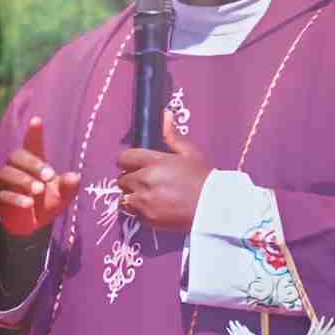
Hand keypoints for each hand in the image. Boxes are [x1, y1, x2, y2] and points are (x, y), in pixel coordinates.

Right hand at [0, 117, 81, 236]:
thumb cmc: (48, 203)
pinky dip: (16, 198)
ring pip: (7, 173)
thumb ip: (69, 186)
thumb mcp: (63, 196)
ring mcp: (6, 182)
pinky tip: (28, 204)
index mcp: (34, 162)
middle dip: (32, 164)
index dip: (33, 133)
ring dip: (23, 180)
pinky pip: (3, 194)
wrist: (34, 225)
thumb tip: (75, 177)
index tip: (37, 120)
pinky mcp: (0, 198)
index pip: (32, 144)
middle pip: (17, 156)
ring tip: (39, 190)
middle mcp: (18, 168)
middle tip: (49, 176)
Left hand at [114, 112, 210, 232]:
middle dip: (131, 179)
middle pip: (122, 179)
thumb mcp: (190, 153)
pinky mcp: (146, 219)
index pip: (124, 158)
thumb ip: (172, 135)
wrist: (212, 208)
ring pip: (124, 197)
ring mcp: (143, 201)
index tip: (136, 164)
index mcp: (153, 162)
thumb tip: (164, 115)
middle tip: (146, 181)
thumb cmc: (202, 178)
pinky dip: (138, 210)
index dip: (129, 160)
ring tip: (147, 196)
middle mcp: (144, 181)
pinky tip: (153, 207)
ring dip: (132, 195)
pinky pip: (132, 213)